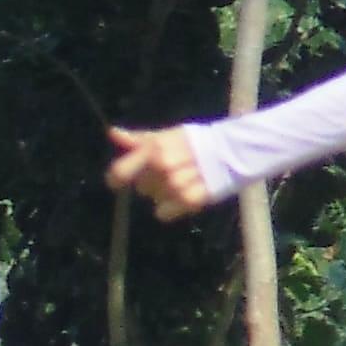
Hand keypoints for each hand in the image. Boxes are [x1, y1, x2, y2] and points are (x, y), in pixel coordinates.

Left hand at [104, 123, 219, 221]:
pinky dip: (172, 208)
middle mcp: (162, 168)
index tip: (117, 181)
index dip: (115, 178)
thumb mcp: (167, 135)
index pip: (120, 172)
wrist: (233, 151)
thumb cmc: (196, 142)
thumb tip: (112, 132)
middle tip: (171, 172)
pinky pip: (163, 213)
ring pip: (154, 200)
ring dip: (165, 194)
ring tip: (183, 181)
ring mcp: (175, 185)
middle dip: (152, 181)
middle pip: (141, 188)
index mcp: (154, 149)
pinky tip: (187, 194)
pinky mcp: (189, 201)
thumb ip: (138, 139)